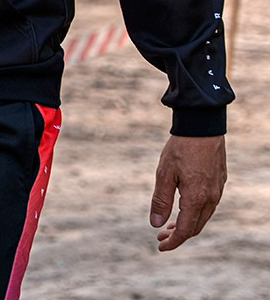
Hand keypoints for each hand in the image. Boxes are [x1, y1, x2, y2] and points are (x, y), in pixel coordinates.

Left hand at [150, 134, 226, 250]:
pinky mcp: (219, 181)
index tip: (160, 247)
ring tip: (170, 225)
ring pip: (202, 216)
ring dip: (187, 224)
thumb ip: (161, 200)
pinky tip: (184, 207)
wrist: (202, 126)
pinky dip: (195, 212)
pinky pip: (208, 205)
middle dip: (178, 234)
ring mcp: (217, 190)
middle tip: (161, 236)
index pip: (185, 230)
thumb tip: (155, 224)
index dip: (173, 242)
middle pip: (195, 227)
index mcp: (196, 198)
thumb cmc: (181, 148)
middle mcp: (210, 198)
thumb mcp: (164, 173)